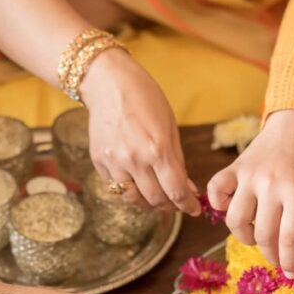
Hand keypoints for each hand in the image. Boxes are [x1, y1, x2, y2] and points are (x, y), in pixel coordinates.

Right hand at [80, 50, 201, 215]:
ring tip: (157, 197)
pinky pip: (116, 187)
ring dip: (148, 203)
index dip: (188, 205)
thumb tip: (186, 189)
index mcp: (157, 149)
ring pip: (133, 199)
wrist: (107, 84)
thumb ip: (177, 161)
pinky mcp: (99, 162)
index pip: (176, 191)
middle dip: (170, 205)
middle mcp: (134, 161)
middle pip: (156, 200)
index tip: (194, 209)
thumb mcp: (169, 127)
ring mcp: (113, 163)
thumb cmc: (144, 99)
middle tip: (177, 202)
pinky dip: (129, 189)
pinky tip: (137, 181)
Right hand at [206, 110, 293, 275]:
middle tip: (277, 258)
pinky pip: (216, 191)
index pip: (289, 239)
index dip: (289, 262)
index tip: (291, 274)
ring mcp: (249, 176)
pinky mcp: (234, 167)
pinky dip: (218, 205)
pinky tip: (231, 209)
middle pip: (262, 234)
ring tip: (257, 235)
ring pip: (234, 220)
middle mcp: (271, 185)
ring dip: (244, 236)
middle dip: (270, 254)